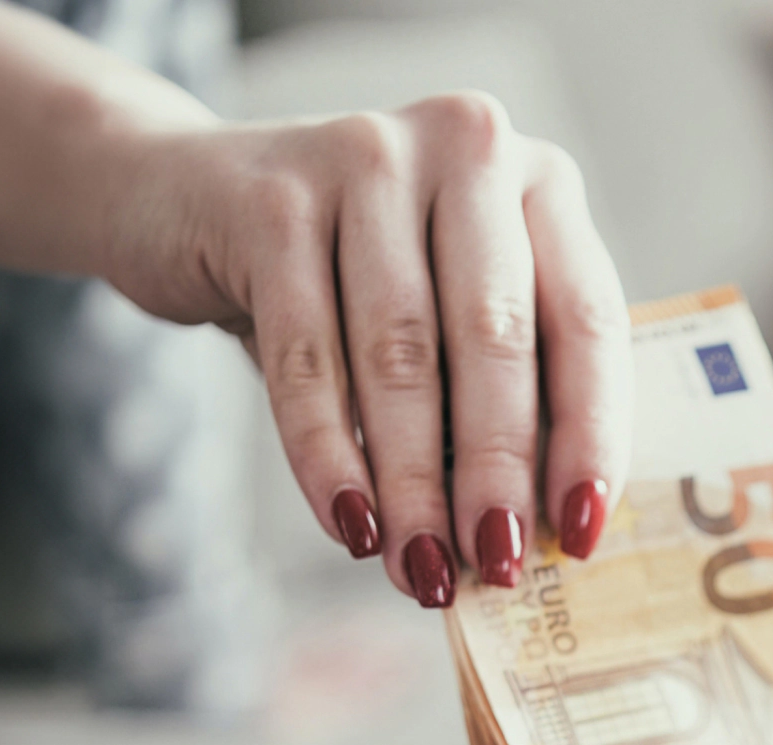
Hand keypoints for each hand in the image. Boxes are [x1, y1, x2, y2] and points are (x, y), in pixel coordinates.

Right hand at [97, 95, 631, 606]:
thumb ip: (496, 386)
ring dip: (414, 481)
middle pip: (494, 337)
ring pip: (399, 354)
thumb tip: (534, 532)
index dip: (590, 433)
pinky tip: (349, 525)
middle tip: (495, 565)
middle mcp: (466, 147)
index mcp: (536, 180)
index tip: (581, 533)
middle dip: (497, 470)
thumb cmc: (347, 278)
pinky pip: (306, 355)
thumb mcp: (440, 305)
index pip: (587, 318)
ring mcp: (366, 160)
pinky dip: (327, 454)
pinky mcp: (273, 201)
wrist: (183, 196)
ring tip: (420, 569)